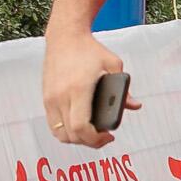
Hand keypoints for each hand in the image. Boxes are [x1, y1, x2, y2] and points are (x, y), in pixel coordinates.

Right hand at [41, 32, 135, 148]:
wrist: (65, 38)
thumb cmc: (90, 51)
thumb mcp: (113, 65)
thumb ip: (123, 89)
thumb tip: (134, 106)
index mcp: (78, 89)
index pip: (81, 125)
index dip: (94, 138)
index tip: (108, 137)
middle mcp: (60, 97)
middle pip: (70, 134)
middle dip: (88, 142)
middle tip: (105, 138)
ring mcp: (50, 99)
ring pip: (59, 133)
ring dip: (76, 139)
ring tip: (93, 134)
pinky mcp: (45, 99)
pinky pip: (53, 125)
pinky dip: (65, 131)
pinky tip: (79, 128)